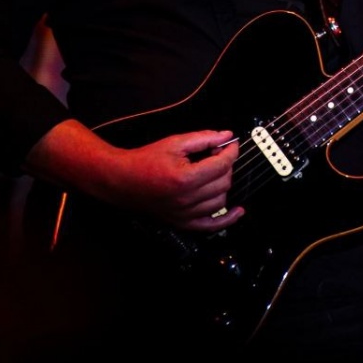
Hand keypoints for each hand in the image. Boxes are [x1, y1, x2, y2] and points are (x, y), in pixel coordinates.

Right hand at [113, 129, 243, 231]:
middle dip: (226, 165)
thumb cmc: (146, 160)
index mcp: (186, 178)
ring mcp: (185, 214)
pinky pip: (211, 226)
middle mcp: (187, 199)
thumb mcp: (175, 143)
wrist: (123, 180)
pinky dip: (227, 219)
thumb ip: (203, 138)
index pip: (222, 164)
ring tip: (214, 172)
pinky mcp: (182, 223)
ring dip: (223, 184)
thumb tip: (226, 136)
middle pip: (224, 182)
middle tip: (216, 154)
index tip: (231, 143)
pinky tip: (238, 211)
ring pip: (221, 201)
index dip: (231, 151)